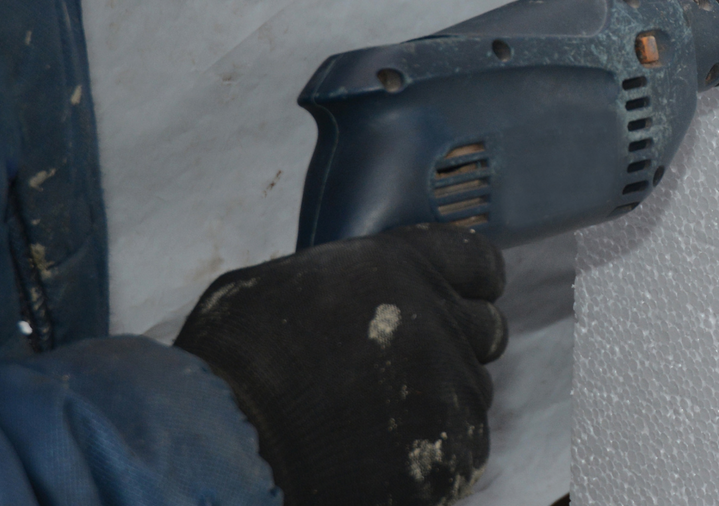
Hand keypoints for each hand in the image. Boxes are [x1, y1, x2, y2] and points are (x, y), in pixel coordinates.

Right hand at [174, 225, 507, 505]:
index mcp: (400, 267)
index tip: (464, 296)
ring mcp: (451, 387)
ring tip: (381, 422)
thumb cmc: (234, 361)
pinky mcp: (454, 450)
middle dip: (461, 344)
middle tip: (415, 367)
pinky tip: (384, 458)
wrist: (230, 443)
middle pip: (488, 330)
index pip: (478, 261)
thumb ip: (339, 284)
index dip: (473, 283)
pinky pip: (464, 448)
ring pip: (474, 393)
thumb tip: (348, 296)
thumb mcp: (277, 285)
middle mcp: (439, 319)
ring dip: (441, 403)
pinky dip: (435, 456)